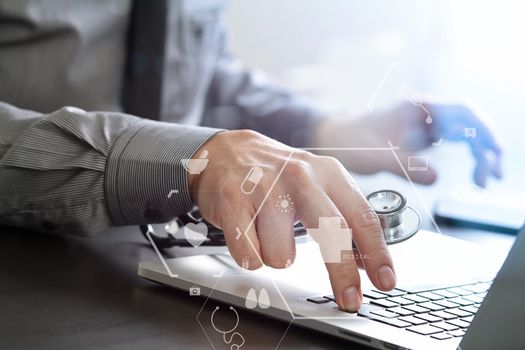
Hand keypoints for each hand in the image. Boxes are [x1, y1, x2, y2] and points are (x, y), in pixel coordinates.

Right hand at [188, 130, 395, 310]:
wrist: (226, 152)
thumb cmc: (277, 175)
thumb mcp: (316, 184)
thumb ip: (342, 217)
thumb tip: (364, 261)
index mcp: (328, 173)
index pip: (361, 216)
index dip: (377, 253)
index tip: (386, 281)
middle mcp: (300, 177)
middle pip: (331, 232)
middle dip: (342, 273)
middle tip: (349, 300)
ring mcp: (265, 187)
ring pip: (281, 256)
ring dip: (275, 256)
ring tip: (266, 232)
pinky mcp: (233, 200)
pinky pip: (249, 256)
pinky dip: (249, 255)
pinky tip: (247, 232)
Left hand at [314, 100, 502, 186]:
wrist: (331, 136)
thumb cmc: (347, 139)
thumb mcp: (374, 155)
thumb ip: (404, 164)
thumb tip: (436, 177)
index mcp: (417, 107)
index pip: (463, 112)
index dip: (483, 131)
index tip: (492, 152)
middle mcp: (425, 112)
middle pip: (469, 124)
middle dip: (486, 148)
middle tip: (491, 177)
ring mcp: (424, 124)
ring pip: (464, 135)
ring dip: (479, 155)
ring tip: (482, 181)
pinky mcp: (421, 137)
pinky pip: (453, 144)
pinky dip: (466, 158)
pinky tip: (471, 175)